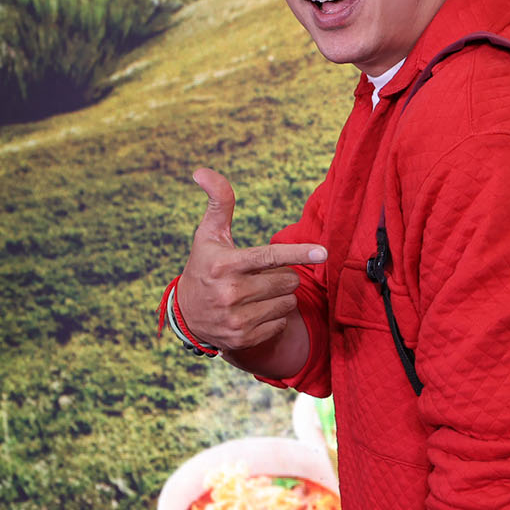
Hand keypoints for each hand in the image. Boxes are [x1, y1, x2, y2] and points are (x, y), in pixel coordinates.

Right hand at [174, 168, 324, 352]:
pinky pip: (281, 322)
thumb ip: (218, 202)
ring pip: (288, 302)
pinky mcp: (243, 339)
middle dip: (282, 275)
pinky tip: (253, 312)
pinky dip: (274, 316)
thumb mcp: (208, 234)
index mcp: (224, 264)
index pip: (269, 256)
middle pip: (287, 281)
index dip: (298, 252)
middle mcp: (230, 293)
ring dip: (280, 296)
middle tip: (260, 275)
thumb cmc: (204, 266)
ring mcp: (236, 319)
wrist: (186, 315)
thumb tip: (200, 170)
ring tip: (256, 293)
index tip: (323, 252)